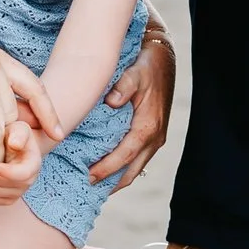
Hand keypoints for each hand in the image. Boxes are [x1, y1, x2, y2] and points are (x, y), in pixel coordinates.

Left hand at [0, 101, 47, 204]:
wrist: (13, 145)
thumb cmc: (15, 136)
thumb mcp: (19, 128)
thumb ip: (18, 134)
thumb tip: (15, 144)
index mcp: (33, 165)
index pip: (22, 176)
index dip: (6, 172)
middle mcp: (27, 183)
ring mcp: (15, 193)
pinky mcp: (3, 199)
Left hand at [89, 31, 175, 188]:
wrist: (164, 60)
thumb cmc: (147, 66)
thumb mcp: (135, 72)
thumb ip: (124, 86)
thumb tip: (112, 101)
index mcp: (148, 126)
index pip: (125, 155)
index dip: (107, 168)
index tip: (88, 176)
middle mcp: (154, 138)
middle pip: (131, 170)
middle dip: (109, 182)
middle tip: (85, 187)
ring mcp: (155, 139)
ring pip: (135, 168)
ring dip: (116, 179)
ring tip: (93, 185)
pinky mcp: (152, 137)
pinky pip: (137, 160)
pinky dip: (122, 169)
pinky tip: (107, 171)